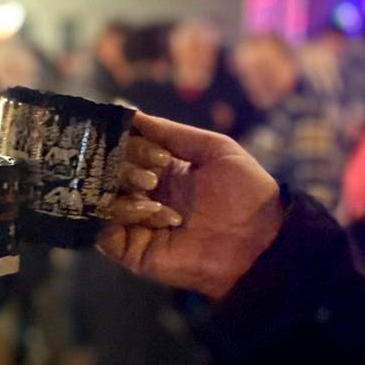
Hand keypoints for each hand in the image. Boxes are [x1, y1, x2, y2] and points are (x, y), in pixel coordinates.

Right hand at [98, 113, 283, 298]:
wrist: (262, 241)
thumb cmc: (247, 193)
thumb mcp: (215, 149)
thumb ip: (172, 132)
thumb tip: (131, 114)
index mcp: (162, 171)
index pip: (126, 150)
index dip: (130, 143)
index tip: (146, 144)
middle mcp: (144, 195)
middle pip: (109, 173)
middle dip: (124, 167)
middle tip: (151, 176)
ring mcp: (136, 224)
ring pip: (102, 199)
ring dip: (124, 191)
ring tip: (153, 194)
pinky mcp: (132, 250)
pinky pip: (105, 231)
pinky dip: (119, 216)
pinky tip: (148, 211)